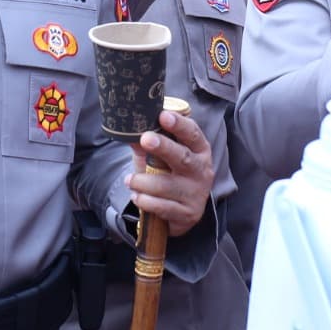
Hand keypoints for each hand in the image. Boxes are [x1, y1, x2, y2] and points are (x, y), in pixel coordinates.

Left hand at [128, 103, 214, 236]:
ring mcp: (196, 193)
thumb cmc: (169, 175)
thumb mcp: (159, 157)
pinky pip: (162, 206)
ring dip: (143, 181)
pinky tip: (137, 196)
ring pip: (167, 185)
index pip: (193, 134)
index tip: (163, 115)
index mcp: (199, 150)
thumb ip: (146, 144)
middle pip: (183, 157)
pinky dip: (145, 201)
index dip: (179, 124)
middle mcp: (201, 170)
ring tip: (129, 180)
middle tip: (145, 139)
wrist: (180, 212)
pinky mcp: (188, 213)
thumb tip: (129, 130)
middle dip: (164, 147)